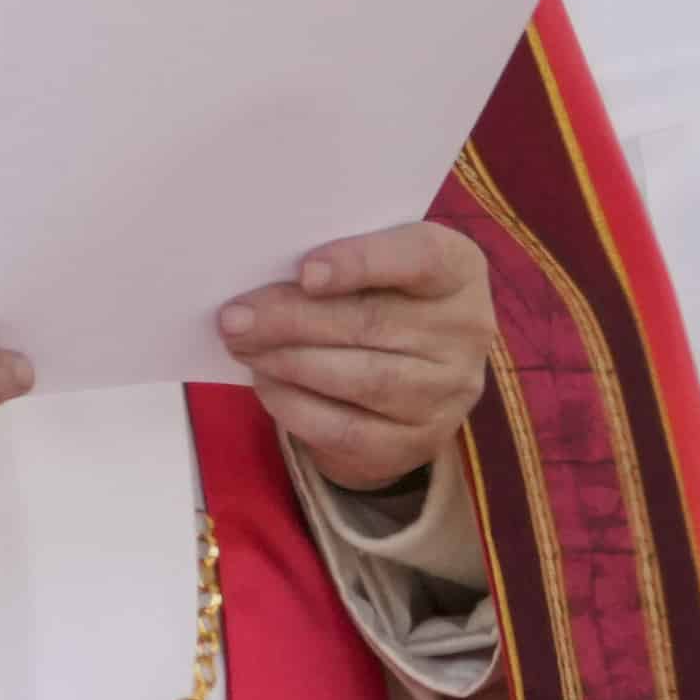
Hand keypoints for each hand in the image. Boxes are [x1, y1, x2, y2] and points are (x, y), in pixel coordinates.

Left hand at [215, 219, 493, 490]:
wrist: (410, 382)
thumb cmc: (381, 301)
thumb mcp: (375, 270)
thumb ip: (336, 267)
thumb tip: (260, 286)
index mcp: (458, 268)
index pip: (419, 257)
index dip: (360, 262)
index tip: (304, 272)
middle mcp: (465, 331)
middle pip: (372, 322)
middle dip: (291, 319)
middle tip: (234, 318)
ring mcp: (446, 393)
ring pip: (358, 377)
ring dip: (288, 362)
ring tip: (243, 347)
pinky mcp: (416, 442)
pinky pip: (345, 428)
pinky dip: (295, 405)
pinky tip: (266, 383)